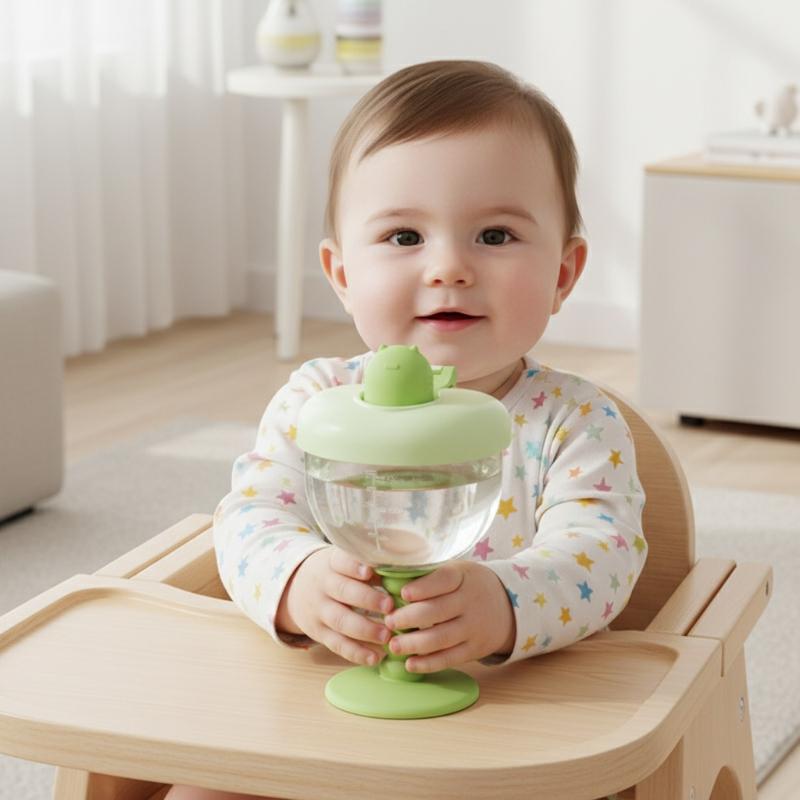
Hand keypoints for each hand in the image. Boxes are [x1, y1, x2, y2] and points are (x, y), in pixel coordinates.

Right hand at [276, 546, 393, 665]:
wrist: (297, 588)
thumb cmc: (336, 573)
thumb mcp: (345, 563)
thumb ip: (370, 567)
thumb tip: (404, 575)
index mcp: (332, 564)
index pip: (341, 562)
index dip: (354, 567)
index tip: (370, 571)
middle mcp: (323, 586)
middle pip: (343, 591)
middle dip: (367, 599)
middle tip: (390, 606)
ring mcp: (319, 611)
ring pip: (340, 621)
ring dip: (365, 630)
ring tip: (387, 636)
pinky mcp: (319, 633)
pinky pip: (337, 645)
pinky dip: (357, 653)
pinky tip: (376, 657)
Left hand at [382, 561, 515, 673]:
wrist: (507, 605)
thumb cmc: (468, 585)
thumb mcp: (456, 570)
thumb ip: (429, 575)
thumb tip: (386, 580)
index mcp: (462, 576)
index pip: (443, 580)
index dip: (422, 587)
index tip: (402, 594)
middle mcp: (470, 602)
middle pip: (437, 612)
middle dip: (409, 618)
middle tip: (388, 622)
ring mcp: (474, 627)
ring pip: (441, 638)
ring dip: (414, 644)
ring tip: (393, 646)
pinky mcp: (475, 649)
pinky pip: (450, 658)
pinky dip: (428, 663)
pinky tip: (410, 664)